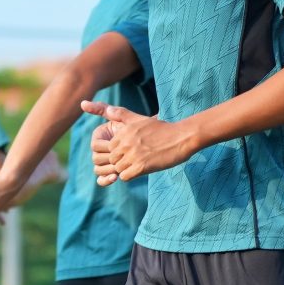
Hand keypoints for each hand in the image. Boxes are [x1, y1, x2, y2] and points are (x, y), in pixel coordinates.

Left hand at [80, 99, 197, 184]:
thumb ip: (119, 114)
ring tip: (137, 164)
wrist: (181, 138)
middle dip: (119, 162)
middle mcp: (126, 143)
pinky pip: (125, 176)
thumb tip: (102, 108)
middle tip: (133, 161)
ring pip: (117, 169)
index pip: (108, 148)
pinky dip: (130, 175)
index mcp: (123, 132)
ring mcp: (133, 155)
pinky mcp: (142, 166)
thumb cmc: (161, 129)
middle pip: (111, 159)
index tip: (127, 153)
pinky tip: (141, 169)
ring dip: (125, 169)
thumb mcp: (139, 118)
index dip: (115, 153)